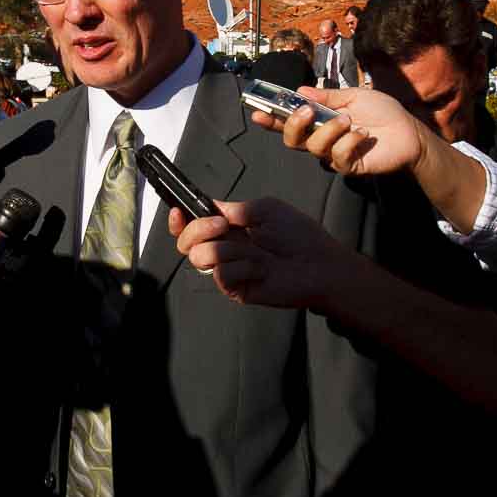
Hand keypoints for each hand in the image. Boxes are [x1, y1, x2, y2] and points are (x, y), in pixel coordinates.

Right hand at [170, 197, 349, 310]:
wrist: (318, 265)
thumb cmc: (299, 235)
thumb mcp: (265, 209)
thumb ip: (233, 208)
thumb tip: (210, 208)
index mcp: (230, 227)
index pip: (193, 224)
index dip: (180, 219)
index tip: (178, 213)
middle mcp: (225, 248)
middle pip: (187, 241)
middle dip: (198, 230)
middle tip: (222, 227)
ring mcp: (228, 269)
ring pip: (201, 256)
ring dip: (228, 249)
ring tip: (255, 252)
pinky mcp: (235, 288)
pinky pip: (221, 274)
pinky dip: (243, 267)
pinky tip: (262, 269)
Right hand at [250, 87, 423, 178]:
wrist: (408, 132)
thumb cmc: (382, 112)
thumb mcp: (353, 96)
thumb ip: (327, 96)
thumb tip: (300, 91)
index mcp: (320, 120)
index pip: (289, 121)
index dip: (271, 119)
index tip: (256, 112)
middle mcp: (322, 138)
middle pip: (292, 140)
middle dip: (294, 124)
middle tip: (306, 112)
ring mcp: (333, 154)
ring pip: (314, 147)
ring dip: (329, 130)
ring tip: (349, 120)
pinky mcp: (348, 166)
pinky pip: (337, 157)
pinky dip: (348, 143)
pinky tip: (364, 135)